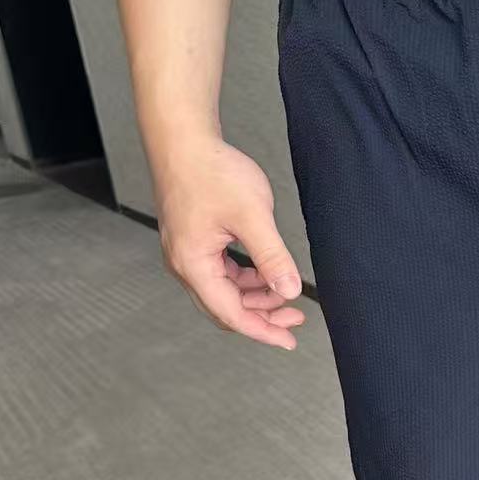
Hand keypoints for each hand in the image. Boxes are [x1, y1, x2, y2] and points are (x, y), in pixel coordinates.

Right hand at [154, 132, 306, 348]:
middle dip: (261, 317)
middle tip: (295, 319)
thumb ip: (272, 256)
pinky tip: (265, 273)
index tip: (289, 340)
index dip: (263, 331)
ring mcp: (186, 254)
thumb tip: (290, 290)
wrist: (183, 140)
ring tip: (285, 294)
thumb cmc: (210, 170)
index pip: (231, 314)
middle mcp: (184, 265)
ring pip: (223, 292)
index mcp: (194, 265)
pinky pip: (220, 273)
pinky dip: (244, 280)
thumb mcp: (252, 215)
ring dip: (254, 298)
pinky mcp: (193, 242)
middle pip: (225, 309)